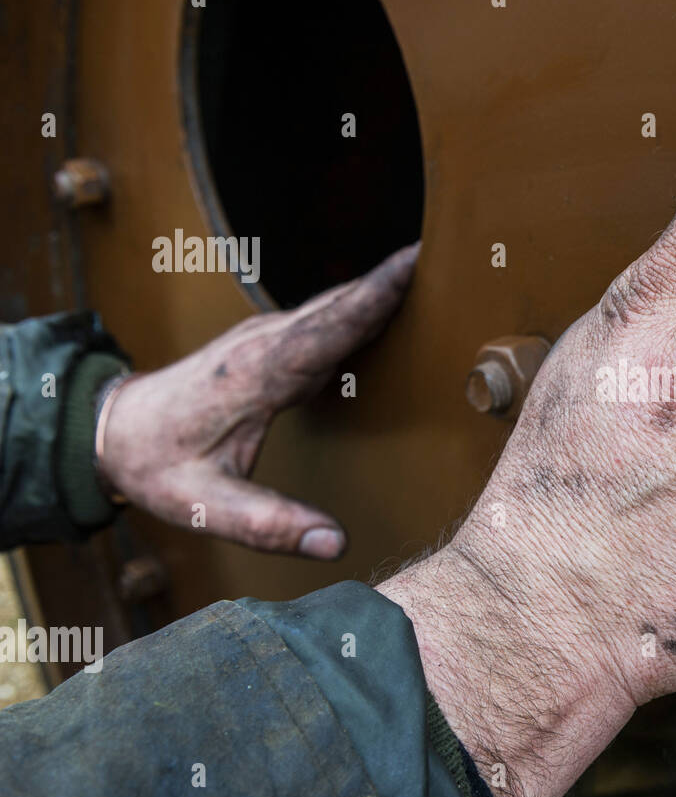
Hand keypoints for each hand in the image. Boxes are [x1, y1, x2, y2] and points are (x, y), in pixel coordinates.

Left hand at [99, 243, 417, 558]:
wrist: (110, 428)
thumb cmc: (155, 465)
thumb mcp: (205, 507)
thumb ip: (270, 527)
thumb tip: (337, 542)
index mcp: (254, 376)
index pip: (325, 330)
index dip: (372, 299)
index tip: (413, 267)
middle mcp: (263, 344)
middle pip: (339, 304)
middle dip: (391, 278)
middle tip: (443, 254)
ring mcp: (265, 336)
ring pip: (333, 304)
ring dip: (380, 286)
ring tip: (431, 271)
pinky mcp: (270, 342)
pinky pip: (325, 316)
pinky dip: (361, 303)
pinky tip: (389, 303)